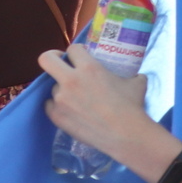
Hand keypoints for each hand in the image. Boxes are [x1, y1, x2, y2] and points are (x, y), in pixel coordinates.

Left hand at [39, 44, 155, 159]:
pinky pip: (50, 105)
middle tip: (61, 64)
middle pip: (46, 59)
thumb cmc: (132, 106)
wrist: (125, 134)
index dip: (77, 51)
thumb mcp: (136, 82)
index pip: (73, 48)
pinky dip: (58, 105)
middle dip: (51, 57)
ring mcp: (60, 99)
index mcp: (90, 67)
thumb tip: (133, 74)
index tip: (80, 56)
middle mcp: (70, 80)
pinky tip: (71, 110)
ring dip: (62, 89)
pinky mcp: (55, 116)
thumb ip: (129, 74)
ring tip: (77, 98)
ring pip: (53, 87)